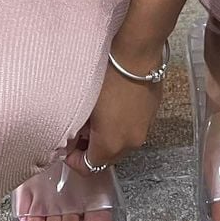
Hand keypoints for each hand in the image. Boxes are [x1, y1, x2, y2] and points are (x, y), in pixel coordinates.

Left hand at [63, 39, 165, 175]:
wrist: (137, 52)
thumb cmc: (106, 77)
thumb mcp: (84, 104)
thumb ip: (76, 129)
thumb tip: (73, 136)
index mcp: (111, 145)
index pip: (87, 168)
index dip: (73, 160)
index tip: (65, 146)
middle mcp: (131, 143)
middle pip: (106, 159)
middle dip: (91, 148)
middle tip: (79, 129)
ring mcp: (145, 128)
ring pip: (121, 143)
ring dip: (108, 136)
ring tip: (97, 115)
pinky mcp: (153, 113)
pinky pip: (133, 127)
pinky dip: (122, 124)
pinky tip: (115, 105)